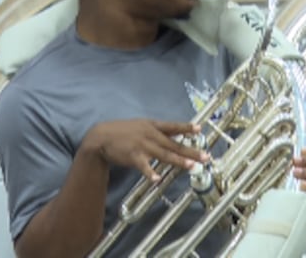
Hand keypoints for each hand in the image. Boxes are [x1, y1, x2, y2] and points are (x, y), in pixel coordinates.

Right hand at [80, 119, 209, 182]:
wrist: (101, 137)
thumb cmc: (122, 132)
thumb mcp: (141, 125)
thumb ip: (158, 130)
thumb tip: (175, 133)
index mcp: (152, 126)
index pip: (172, 126)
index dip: (186, 128)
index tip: (199, 129)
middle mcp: (150, 135)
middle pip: (174, 144)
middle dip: (191, 151)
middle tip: (205, 157)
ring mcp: (142, 146)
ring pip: (164, 155)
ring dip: (178, 161)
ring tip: (191, 166)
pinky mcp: (133, 157)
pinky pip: (144, 167)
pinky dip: (150, 173)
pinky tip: (157, 179)